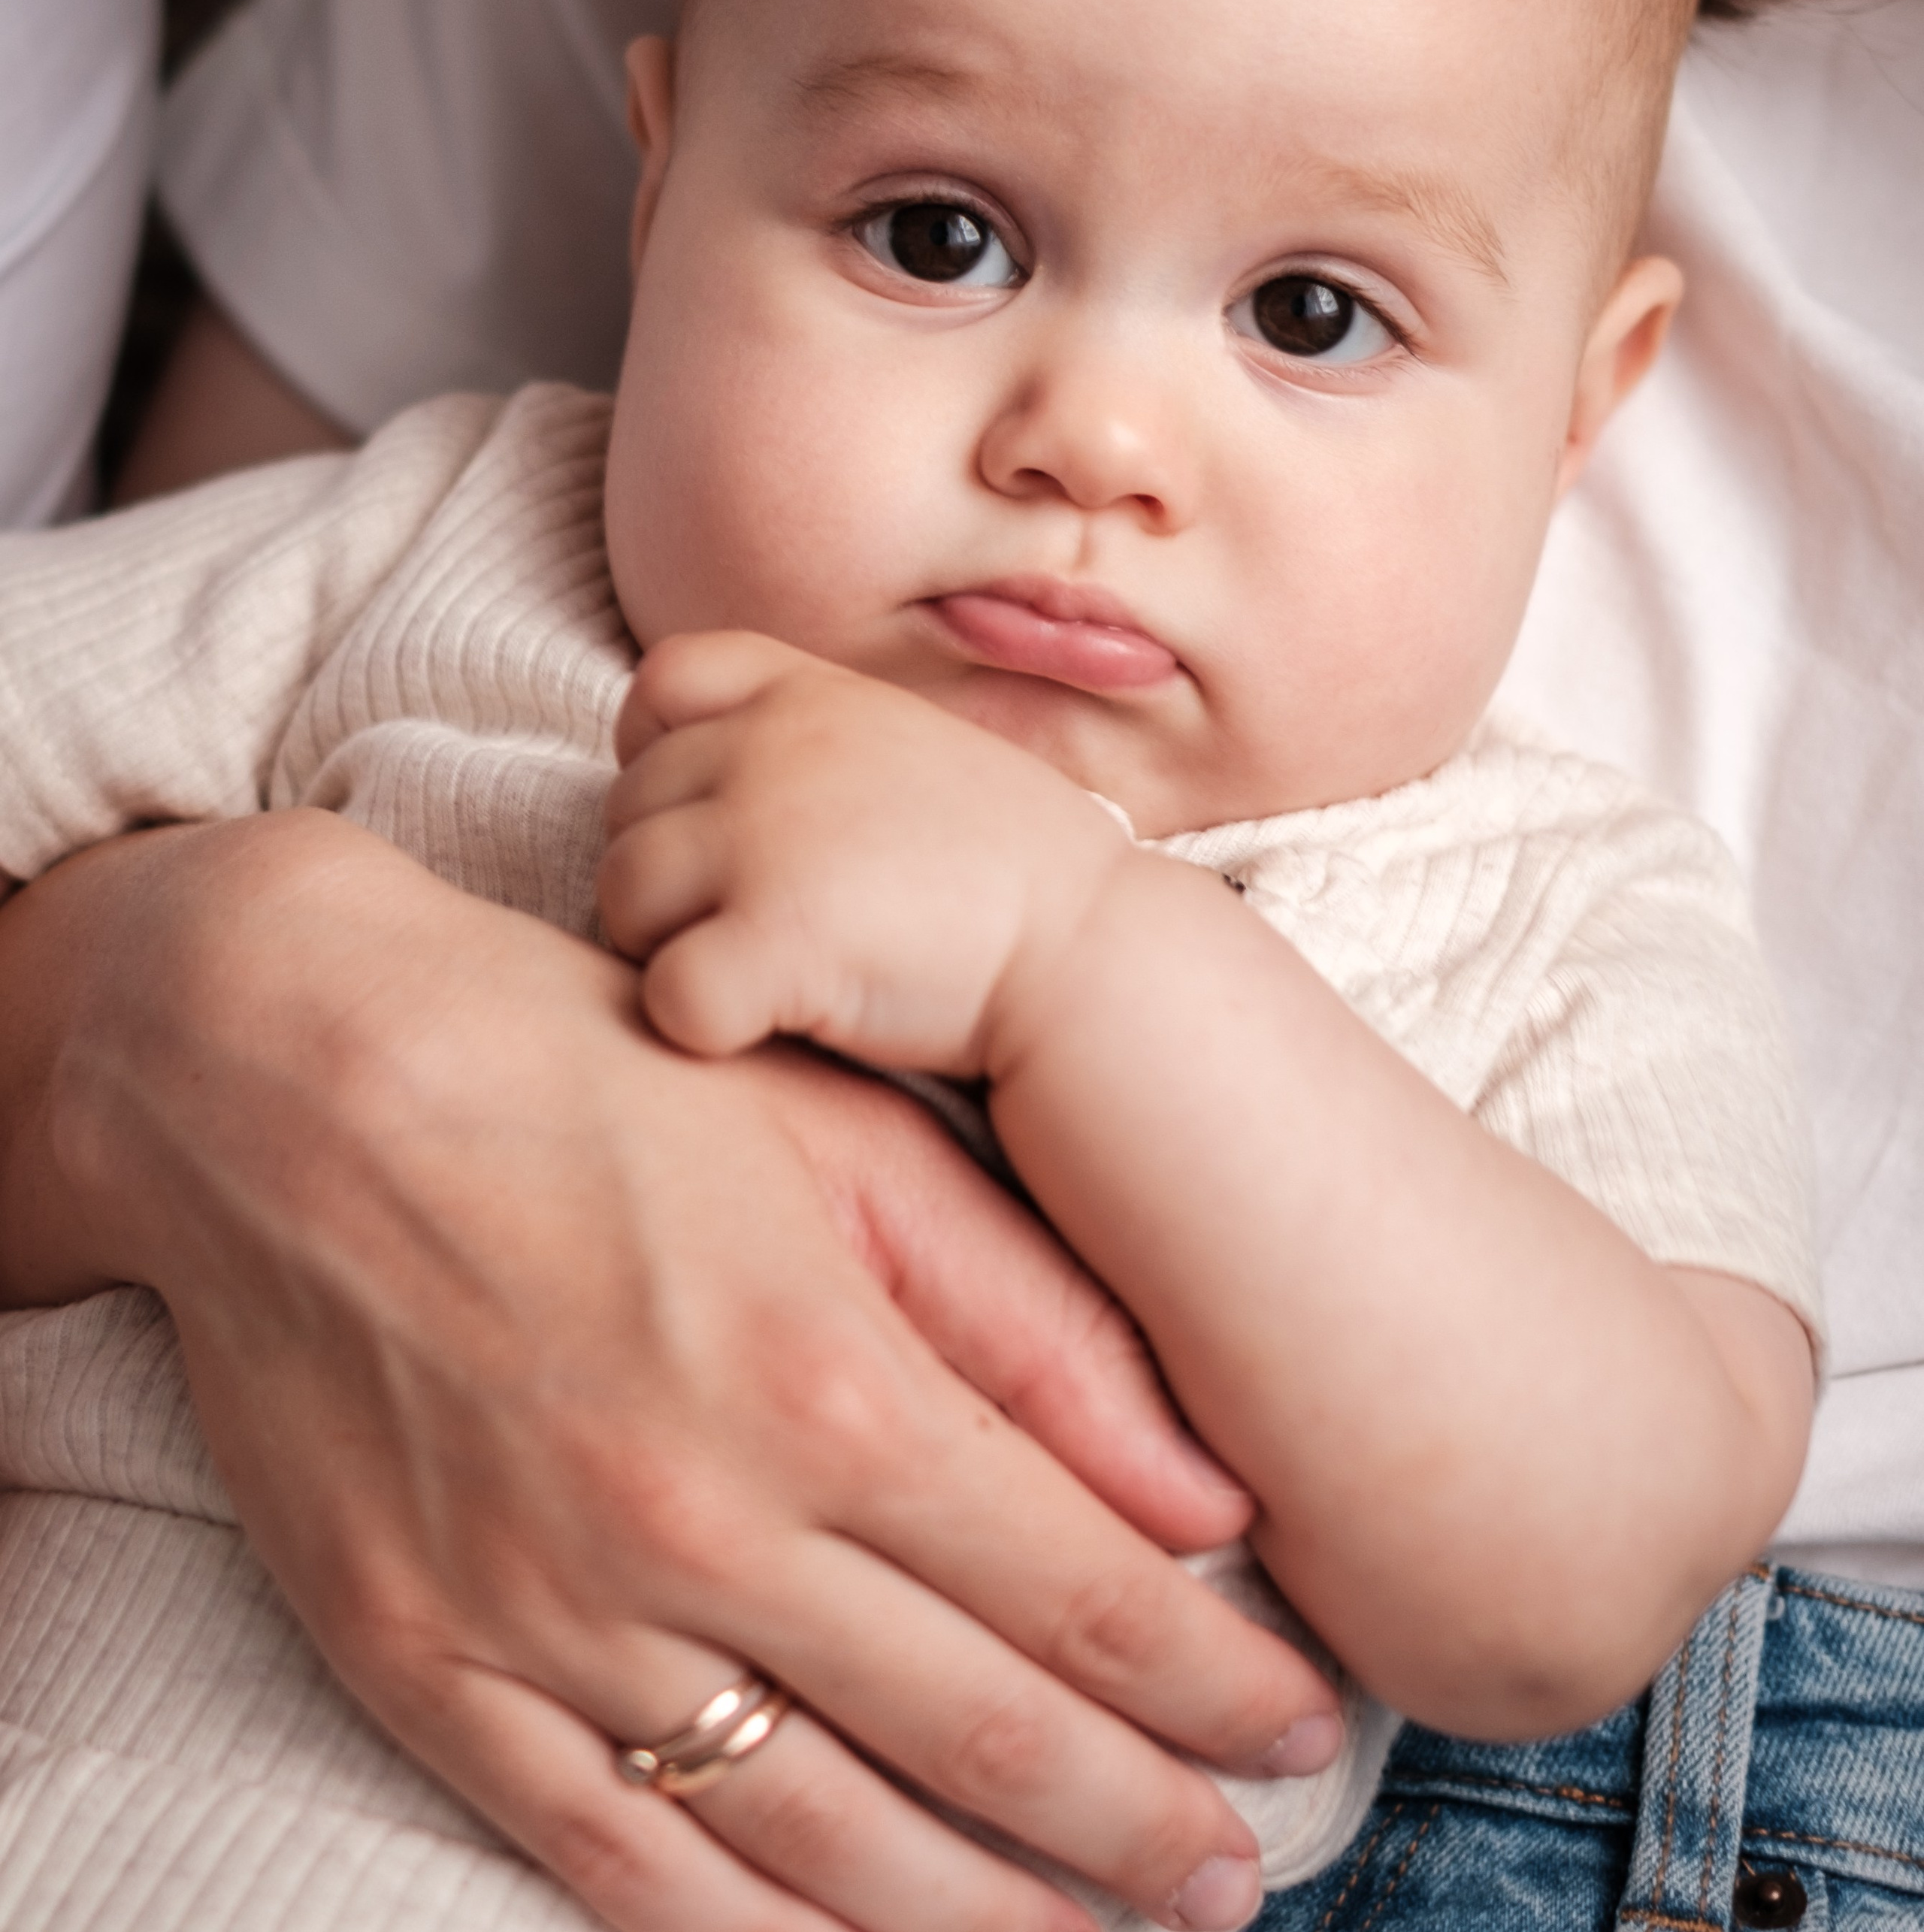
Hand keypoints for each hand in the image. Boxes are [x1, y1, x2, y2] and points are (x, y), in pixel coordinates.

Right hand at [0, 812, 1337, 1931]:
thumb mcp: (844, 1139)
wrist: (289, 1080)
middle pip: (978, 1739)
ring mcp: (557, 1622)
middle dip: (1135, 1828)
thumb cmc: (592, 1076)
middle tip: (1231, 1887)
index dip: (1212, 1688)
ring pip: (815, 1842)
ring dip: (975, 1920)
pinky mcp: (428, 1670)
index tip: (1300, 1735)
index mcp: (829, 1384)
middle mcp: (706, 1531)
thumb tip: (1207, 1491)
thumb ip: (1035, 1319)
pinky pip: (614, 1859)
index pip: (1083, 1596)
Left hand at [599, 633, 1132, 1071]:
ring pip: (623, 900)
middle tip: (755, 926)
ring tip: (763, 973)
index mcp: (810, 697)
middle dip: (669, 878)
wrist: (1092, 953)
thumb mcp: (911, 750)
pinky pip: (666, 998)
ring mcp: (767, 841)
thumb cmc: (1008, 870)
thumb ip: (815, 744)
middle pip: (629, 812)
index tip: (708, 818)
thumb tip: (716, 780)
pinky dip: (702, 1027)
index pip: (662, 685)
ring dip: (670, 949)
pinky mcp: (772, 942)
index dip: (655, 754)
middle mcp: (774, 750)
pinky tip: (770, 1027)